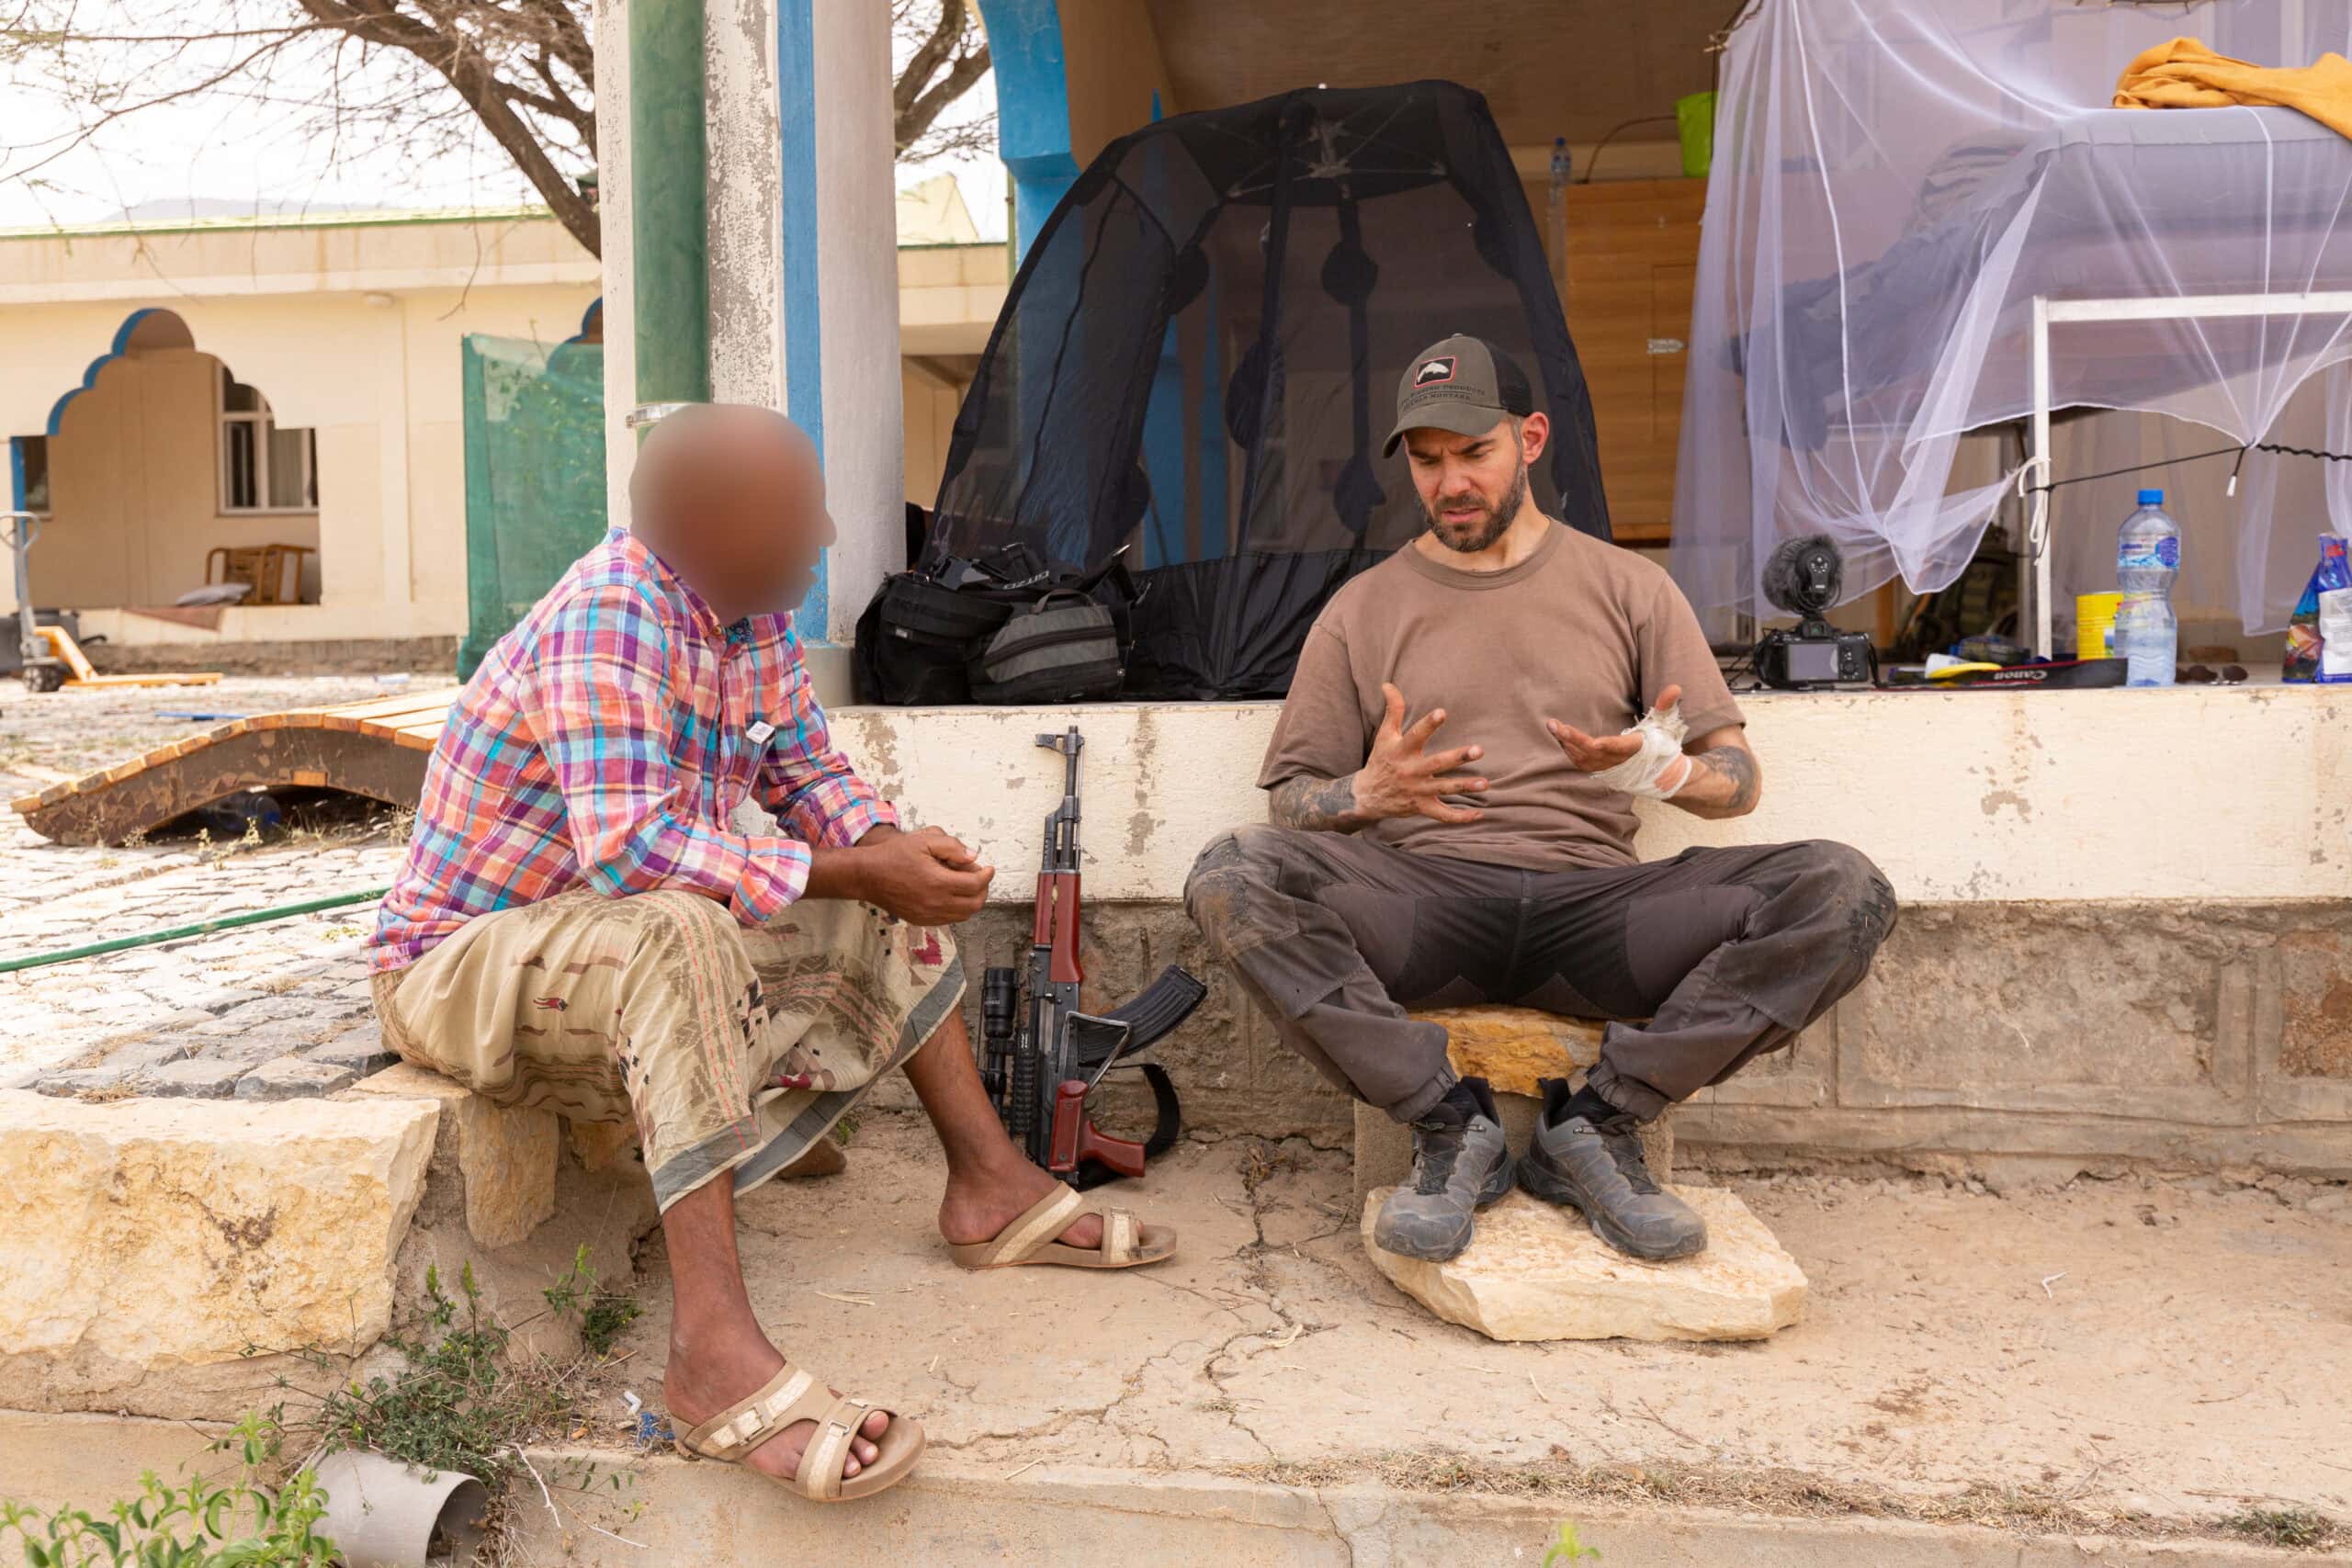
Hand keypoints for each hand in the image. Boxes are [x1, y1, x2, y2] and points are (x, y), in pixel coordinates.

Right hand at [857, 825, 992, 923]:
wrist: (867, 875)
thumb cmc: (894, 855)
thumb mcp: (924, 840)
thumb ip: (952, 846)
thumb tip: (972, 857)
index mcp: (938, 882)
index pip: (976, 884)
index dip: (987, 875)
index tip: (988, 868)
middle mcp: (935, 903)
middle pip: (974, 904)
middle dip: (983, 889)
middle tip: (980, 876)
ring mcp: (928, 915)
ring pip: (963, 915)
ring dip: (971, 900)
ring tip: (965, 884)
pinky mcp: (921, 920)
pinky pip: (948, 919)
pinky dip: (957, 909)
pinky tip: (951, 893)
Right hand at [1353, 682, 1487, 824]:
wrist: (1366, 796)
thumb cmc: (1381, 760)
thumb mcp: (1384, 735)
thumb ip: (1392, 710)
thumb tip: (1388, 684)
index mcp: (1401, 751)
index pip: (1416, 735)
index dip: (1429, 724)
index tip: (1442, 712)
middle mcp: (1410, 771)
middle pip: (1437, 764)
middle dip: (1458, 757)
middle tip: (1479, 750)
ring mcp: (1417, 791)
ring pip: (1443, 789)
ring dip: (1465, 787)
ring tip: (1485, 784)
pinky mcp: (1421, 807)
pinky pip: (1442, 815)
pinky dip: (1459, 818)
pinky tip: (1478, 815)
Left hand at [1548, 684, 1682, 772]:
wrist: (1657, 770)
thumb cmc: (1659, 742)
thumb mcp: (1665, 724)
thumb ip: (1666, 705)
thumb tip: (1675, 687)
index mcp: (1634, 748)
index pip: (1619, 747)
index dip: (1606, 745)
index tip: (1593, 742)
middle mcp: (1618, 760)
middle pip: (1592, 752)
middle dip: (1572, 739)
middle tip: (1554, 725)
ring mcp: (1607, 767)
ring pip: (1582, 758)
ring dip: (1566, 743)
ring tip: (1553, 726)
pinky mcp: (1599, 769)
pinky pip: (1580, 762)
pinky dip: (1569, 751)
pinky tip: (1560, 738)